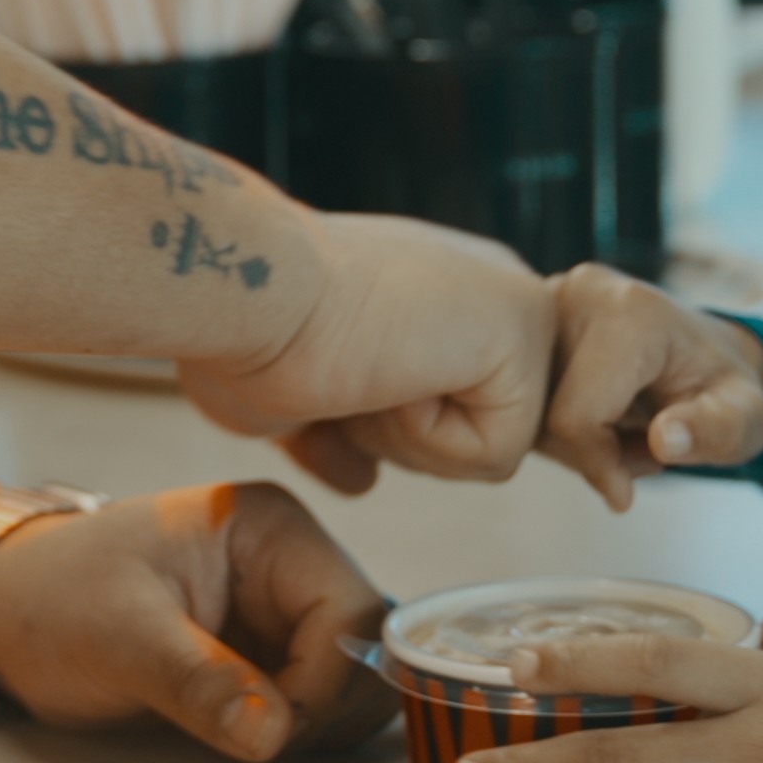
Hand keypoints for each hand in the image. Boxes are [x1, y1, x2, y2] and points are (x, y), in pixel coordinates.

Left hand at [0, 481, 397, 761]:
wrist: (6, 615)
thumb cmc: (51, 599)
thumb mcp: (118, 637)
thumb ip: (198, 681)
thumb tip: (272, 732)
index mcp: (267, 527)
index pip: (351, 607)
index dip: (327, 681)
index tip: (273, 729)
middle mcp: (290, 562)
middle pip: (367, 647)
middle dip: (327, 708)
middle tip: (258, 740)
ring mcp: (283, 611)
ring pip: (355, 682)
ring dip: (318, 727)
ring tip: (245, 739)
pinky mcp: (269, 656)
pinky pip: (319, 703)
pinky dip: (299, 734)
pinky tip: (245, 740)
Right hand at [180, 213, 552, 485]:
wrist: (238, 290)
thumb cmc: (245, 333)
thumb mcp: (300, 399)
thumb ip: (346, 431)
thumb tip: (363, 480)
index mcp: (444, 290)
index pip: (451, 411)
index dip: (381, 428)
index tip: (333, 378)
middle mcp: (489, 282)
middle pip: (474, 434)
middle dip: (396, 435)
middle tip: (346, 372)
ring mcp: (515, 300)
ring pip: (488, 450)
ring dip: (405, 438)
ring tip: (363, 364)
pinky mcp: (524, 324)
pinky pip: (497, 453)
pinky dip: (427, 437)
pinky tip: (388, 370)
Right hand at [536, 266, 762, 509]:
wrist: (707, 352)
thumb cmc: (724, 389)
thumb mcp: (745, 419)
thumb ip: (715, 430)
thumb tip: (666, 440)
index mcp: (630, 312)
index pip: (577, 414)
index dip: (599, 465)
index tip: (629, 491)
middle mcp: (579, 292)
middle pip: (546, 409)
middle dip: (590, 453)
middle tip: (642, 452)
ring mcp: (548, 300)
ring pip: (528, 405)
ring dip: (576, 442)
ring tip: (629, 434)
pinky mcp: (529, 316)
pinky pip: (523, 392)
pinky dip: (560, 423)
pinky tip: (604, 419)